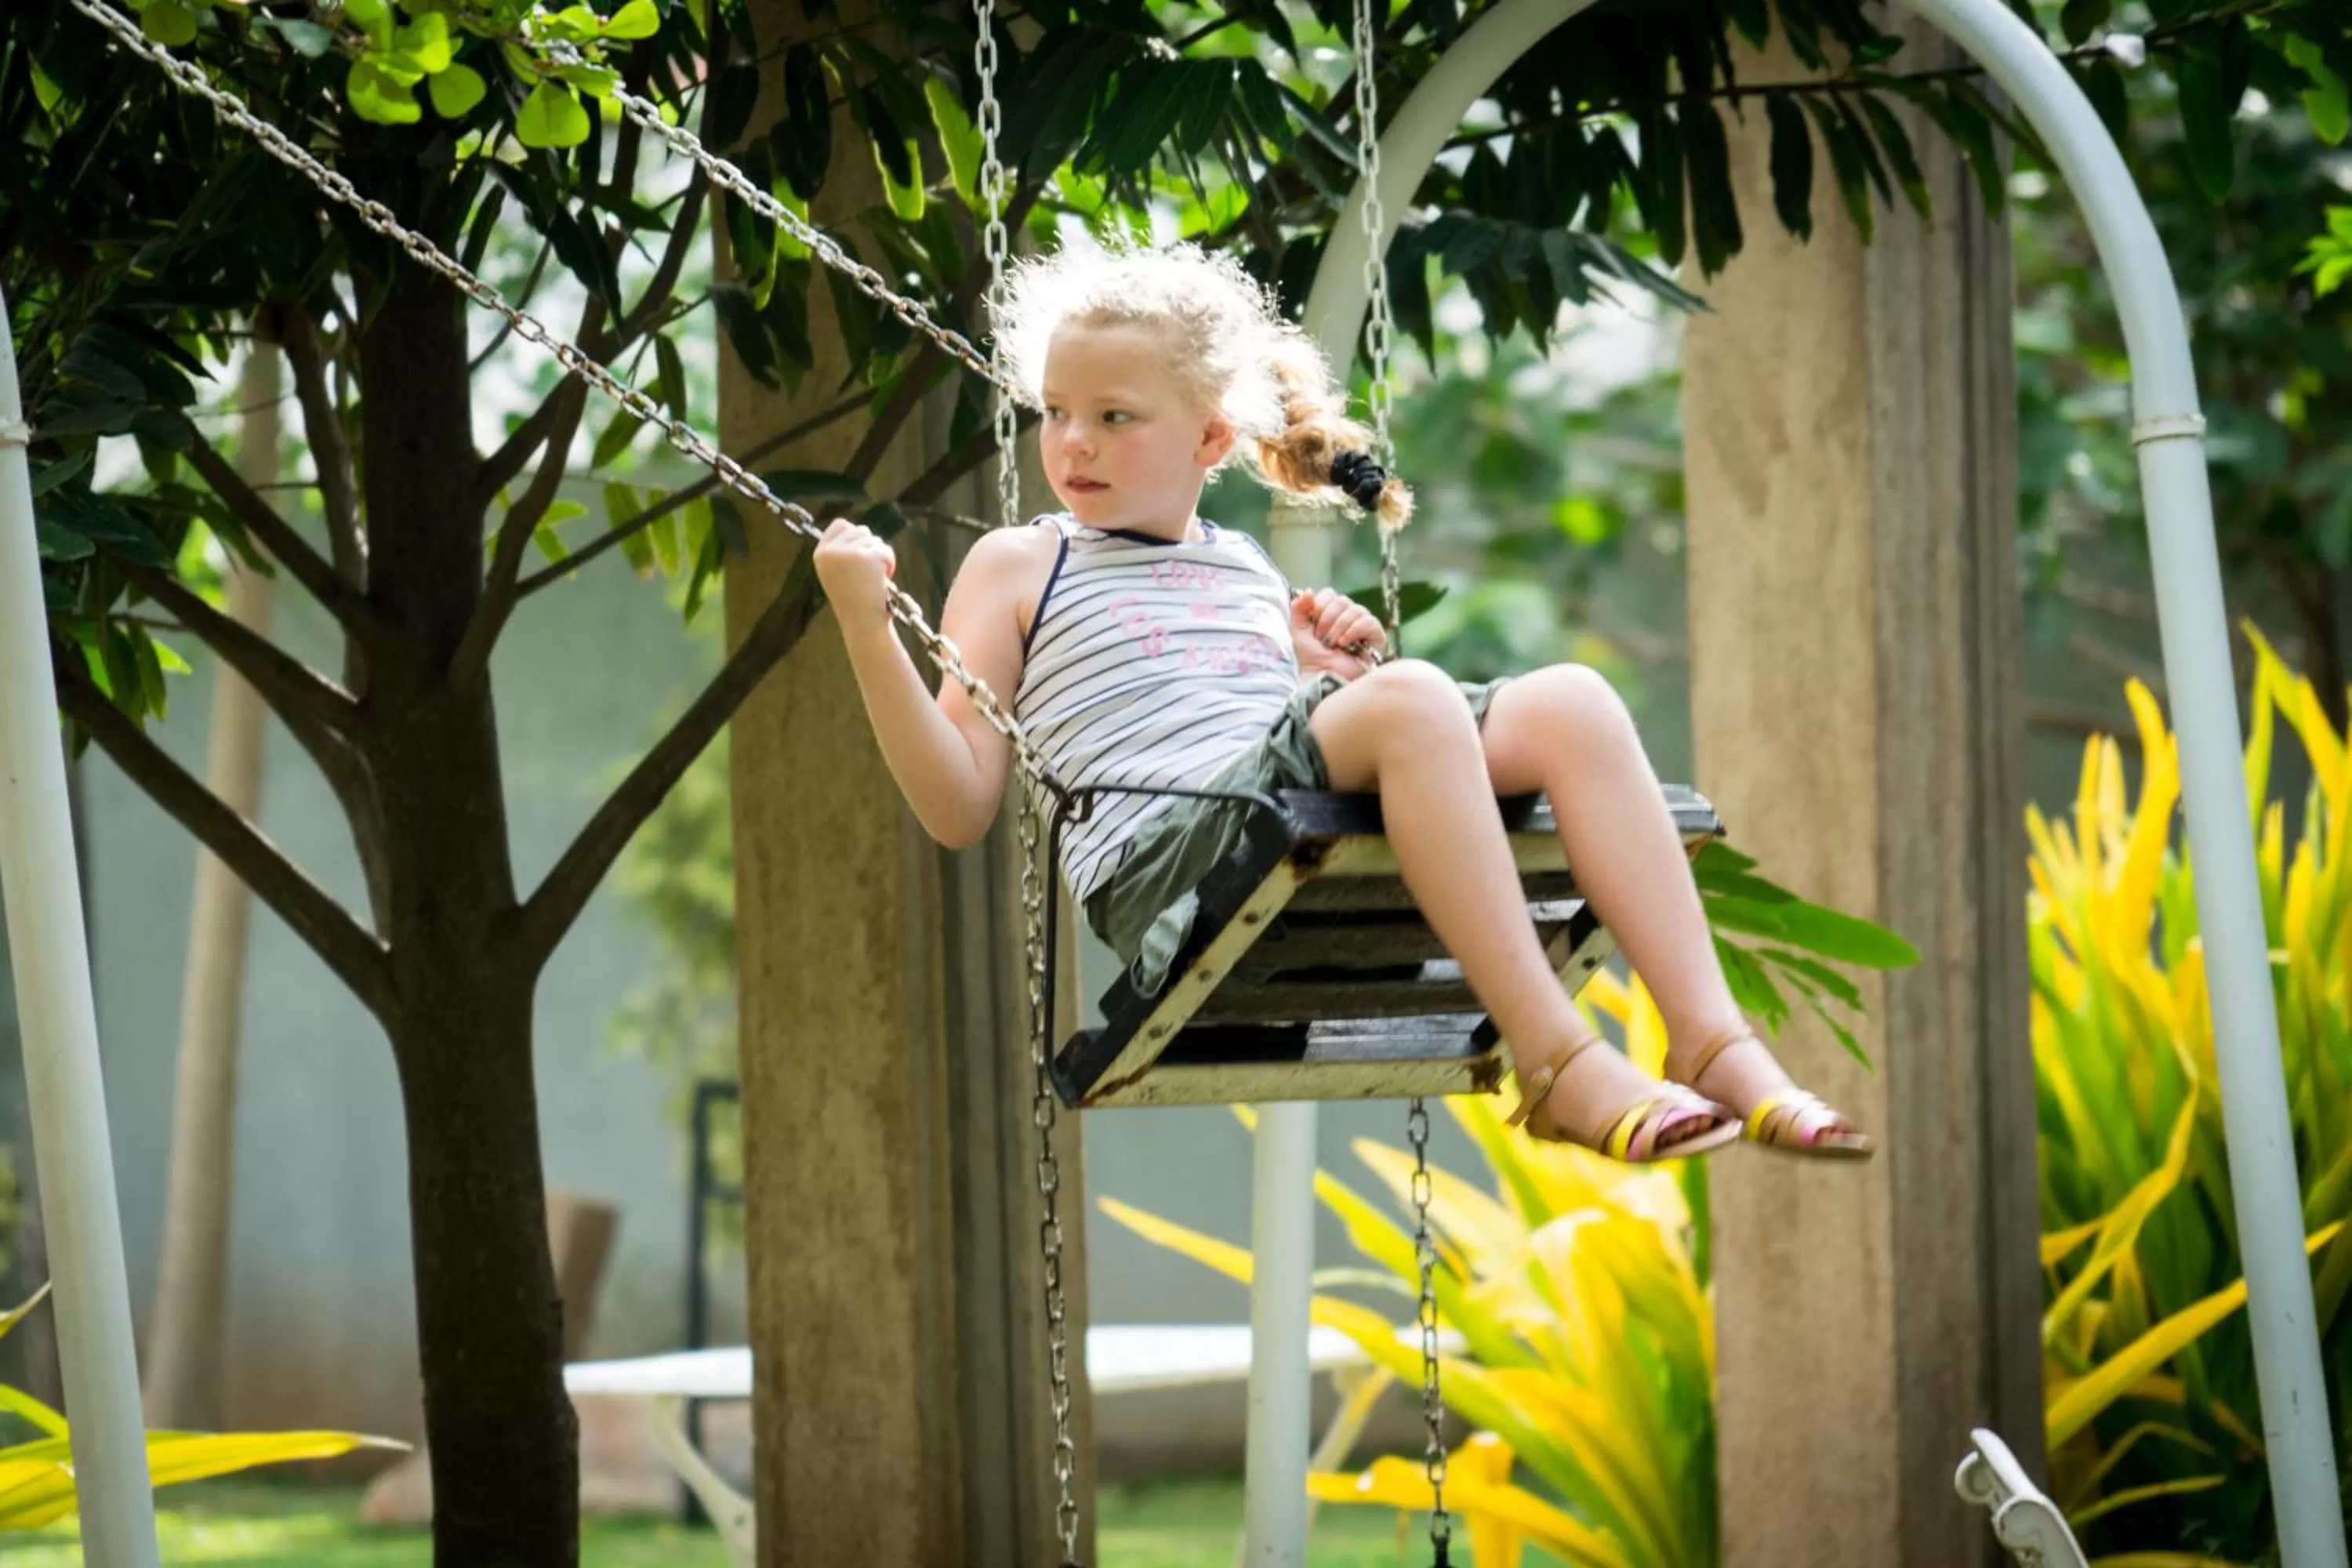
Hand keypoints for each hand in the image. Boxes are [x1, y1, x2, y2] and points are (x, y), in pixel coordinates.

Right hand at [813, 518, 896, 633]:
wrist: (862, 623)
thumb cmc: (855, 603)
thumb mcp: (837, 573)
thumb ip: (842, 552)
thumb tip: (859, 530)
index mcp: (820, 554)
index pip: (840, 524)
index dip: (855, 534)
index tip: (863, 552)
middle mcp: (829, 551)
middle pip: (860, 530)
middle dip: (871, 547)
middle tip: (871, 570)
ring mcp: (846, 552)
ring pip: (874, 539)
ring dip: (881, 555)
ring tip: (876, 577)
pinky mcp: (864, 557)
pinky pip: (885, 549)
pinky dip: (889, 562)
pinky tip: (884, 578)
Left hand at [1290, 588, 1383, 679]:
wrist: (1327, 679)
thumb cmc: (1313, 661)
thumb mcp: (1298, 634)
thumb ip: (1298, 610)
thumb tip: (1308, 590)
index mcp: (1329, 614)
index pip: (1329, 594)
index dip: (1320, 605)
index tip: (1313, 623)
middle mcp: (1347, 617)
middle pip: (1342, 600)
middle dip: (1328, 619)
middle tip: (1323, 638)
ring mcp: (1362, 626)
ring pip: (1355, 609)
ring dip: (1339, 628)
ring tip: (1334, 644)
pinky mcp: (1375, 636)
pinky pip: (1369, 621)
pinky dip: (1354, 631)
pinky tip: (1347, 645)